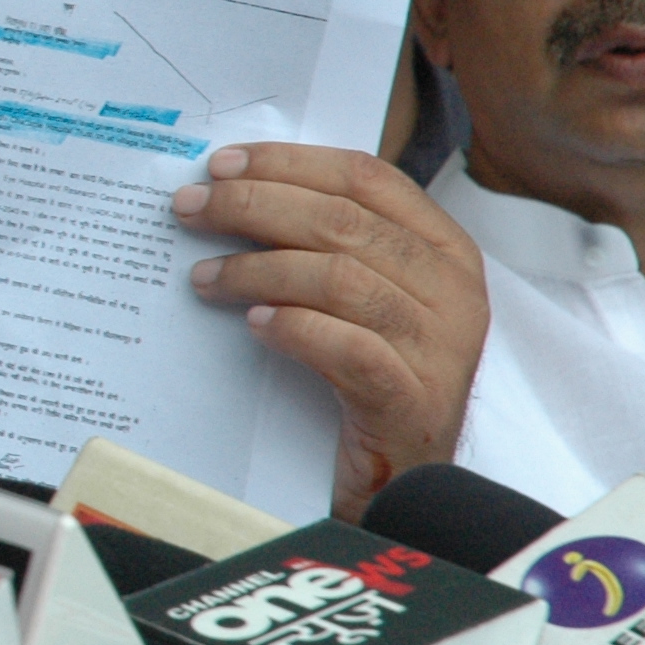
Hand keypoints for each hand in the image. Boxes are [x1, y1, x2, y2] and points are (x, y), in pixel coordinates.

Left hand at [171, 143, 488, 519]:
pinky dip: (293, 327)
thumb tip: (231, 187)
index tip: (220, 164)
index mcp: (444, 249)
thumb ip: (321, 241)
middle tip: (189, 209)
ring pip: (340, 278)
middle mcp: (455, 290)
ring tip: (204, 277)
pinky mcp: (414, 401)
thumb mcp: (356, 296)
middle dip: (253, 205)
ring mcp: (442, 348)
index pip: (365, 178)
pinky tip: (253, 324)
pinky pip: (348, 348)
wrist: (404, 482)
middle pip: (342, 221)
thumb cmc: (368, 375)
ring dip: (257, 269)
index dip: (288, 163)